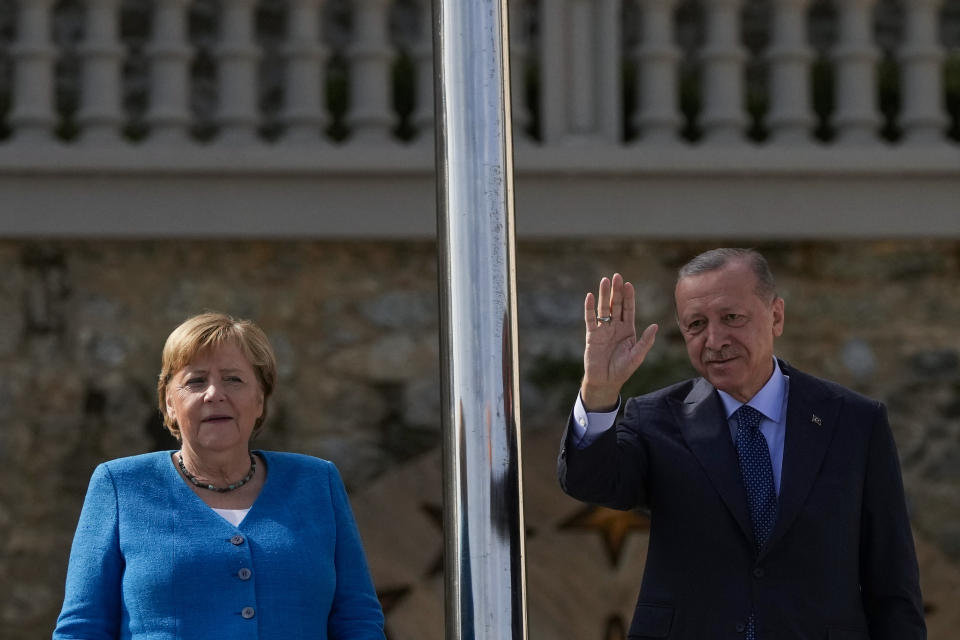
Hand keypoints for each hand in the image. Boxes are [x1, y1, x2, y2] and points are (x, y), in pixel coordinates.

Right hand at [581, 273, 657, 410]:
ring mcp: (603, 330)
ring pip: (604, 308)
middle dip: (616, 291)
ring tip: (604, 280)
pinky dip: (590, 308)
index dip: (629, 297)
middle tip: (617, 276)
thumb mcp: (637, 356)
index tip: (629, 285)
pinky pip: (590, 319)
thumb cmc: (622, 370)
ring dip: (604, 295)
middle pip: (616, 305)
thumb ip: (645, 341)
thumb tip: (655, 326)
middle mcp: (615, 326)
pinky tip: (589, 296)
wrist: (605, 381)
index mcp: (628, 330)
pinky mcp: (592, 335)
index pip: (629, 309)